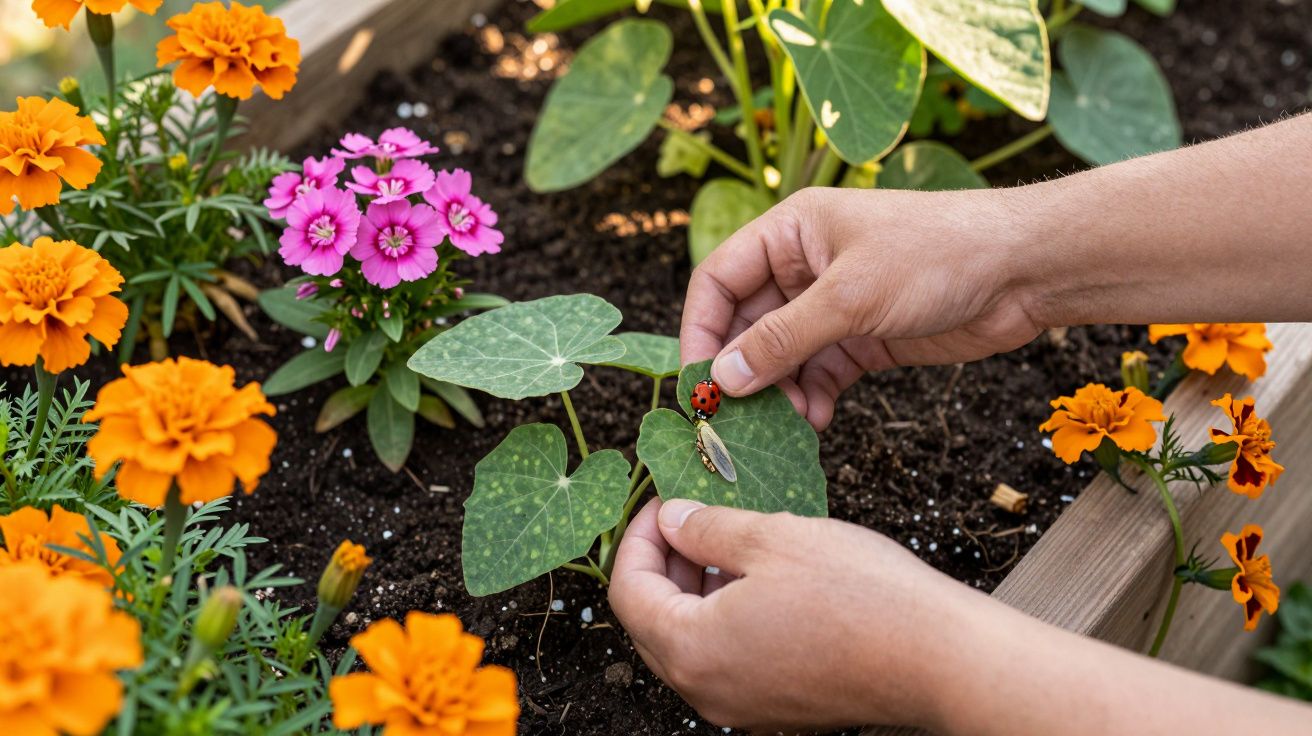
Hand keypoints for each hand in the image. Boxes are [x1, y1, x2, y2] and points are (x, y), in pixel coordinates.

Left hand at [607, 498, 973, 731]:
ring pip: (689, 643)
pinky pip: (726, 661)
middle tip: (689, 517)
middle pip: (652, 623)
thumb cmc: (860, 594)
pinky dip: (725, 618)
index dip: (637, 538)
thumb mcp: (772, 537)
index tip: (661, 502)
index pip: (629, 593)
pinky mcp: (774, 710)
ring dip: (695, 591)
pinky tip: (759, 580)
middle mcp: (706, 691)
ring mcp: (741, 707)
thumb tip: (670, 520)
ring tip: (729, 541)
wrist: (938, 659)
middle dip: (663, 565)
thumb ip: (706, 528)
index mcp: (693, 650)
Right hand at [682, 186, 1043, 429]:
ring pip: (782, 355)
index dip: (700, 329)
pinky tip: (814, 422)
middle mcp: (805, 266)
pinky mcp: (864, 338)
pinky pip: (819, 373)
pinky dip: (811, 399)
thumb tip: (723, 379)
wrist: (1024, 270)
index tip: (695, 380)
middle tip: (732, 419)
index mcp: (791, 232)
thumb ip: (783, 340)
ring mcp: (835, 304)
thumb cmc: (937, 255)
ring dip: (777, 392)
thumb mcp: (851, 297)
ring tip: (782, 426)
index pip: (720, 280)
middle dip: (740, 371)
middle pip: (748, 324)